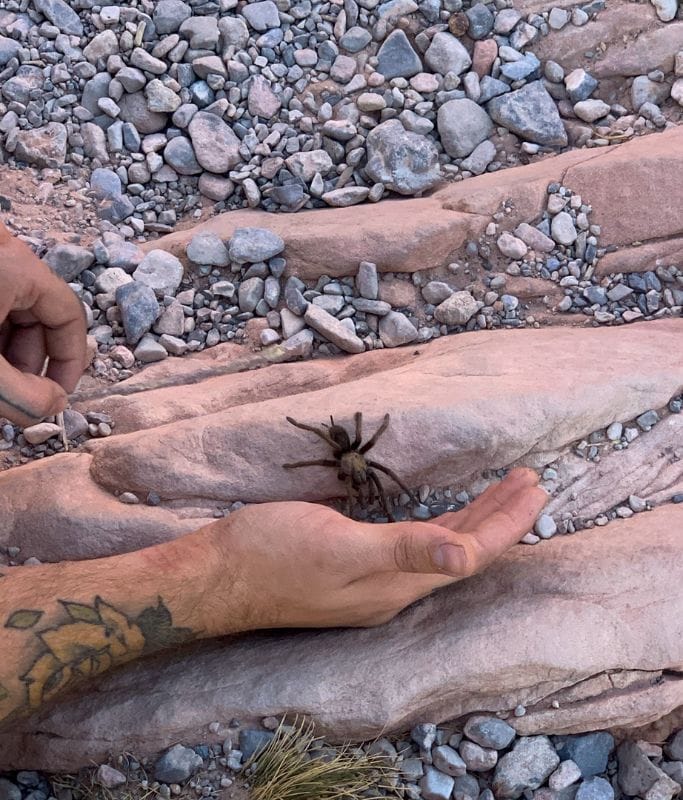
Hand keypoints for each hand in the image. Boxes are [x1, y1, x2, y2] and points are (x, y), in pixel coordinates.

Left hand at [0, 225, 86, 425]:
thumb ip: (23, 396)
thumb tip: (55, 407)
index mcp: (18, 268)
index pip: (70, 318)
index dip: (70, 363)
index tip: (55, 397)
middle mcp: (4, 253)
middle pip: (39, 315)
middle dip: (29, 362)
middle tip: (11, 395)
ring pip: (10, 309)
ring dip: (6, 351)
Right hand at [210, 468, 546, 631]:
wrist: (217, 574)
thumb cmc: (272, 554)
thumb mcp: (339, 547)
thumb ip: (404, 550)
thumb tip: (467, 557)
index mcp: (397, 585)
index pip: (471, 553)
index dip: (507, 522)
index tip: (536, 487)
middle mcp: (393, 588)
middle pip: (462, 550)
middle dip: (500, 516)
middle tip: (531, 480)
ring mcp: (372, 579)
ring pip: (440, 547)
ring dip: (475, 518)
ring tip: (504, 490)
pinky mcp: (352, 564)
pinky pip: (415, 545)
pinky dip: (441, 525)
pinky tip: (444, 516)